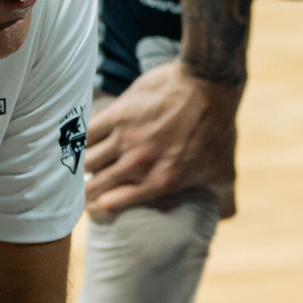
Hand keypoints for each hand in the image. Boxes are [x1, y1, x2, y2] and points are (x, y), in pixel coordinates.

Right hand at [83, 61, 241, 218]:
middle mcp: (138, 165)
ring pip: (86, 161)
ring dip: (80, 165)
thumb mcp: (224, 169)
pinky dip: (79, 139)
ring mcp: (125, 139)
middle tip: (82, 188)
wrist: (208, 84)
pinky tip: (75, 141)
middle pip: (93, 186)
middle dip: (84, 191)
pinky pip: (87, 132)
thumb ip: (224, 199)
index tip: (95, 204)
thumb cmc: (218, 128)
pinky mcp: (119, 114)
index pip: (112, 204)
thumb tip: (227, 218)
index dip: (98, 207)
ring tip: (76, 166)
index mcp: (159, 183)